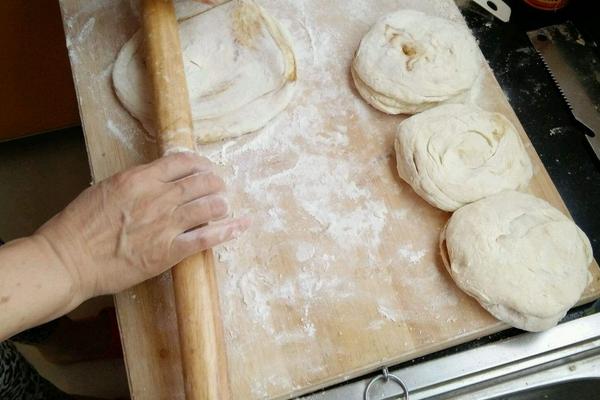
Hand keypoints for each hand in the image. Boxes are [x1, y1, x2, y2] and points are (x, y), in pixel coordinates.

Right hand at [34, 152, 249, 298]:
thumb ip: (136, 183)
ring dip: (221, 204)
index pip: (181, 162)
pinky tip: (240, 225)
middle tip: (220, 186)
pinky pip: (207, 238)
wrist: (69, 259)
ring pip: (208, 206)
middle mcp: (157, 198)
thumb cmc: (80, 225)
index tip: (206, 168)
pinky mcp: (169, 252)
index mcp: (139, 179)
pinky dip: (228, 231)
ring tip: (224, 205)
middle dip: (215, 182)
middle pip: (200, 182)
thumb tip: (158, 179)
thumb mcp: (106, 189)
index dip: (200, 163)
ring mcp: (165, 225)